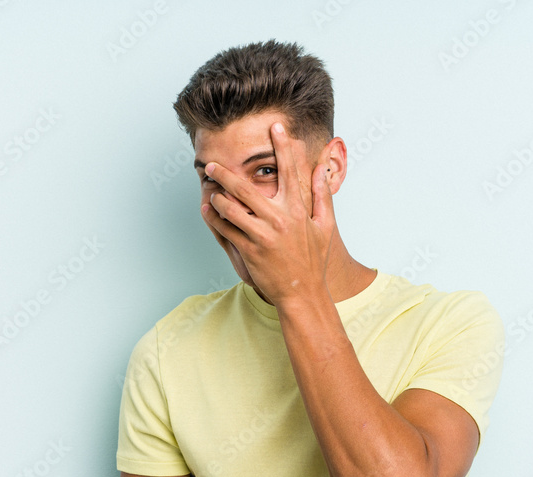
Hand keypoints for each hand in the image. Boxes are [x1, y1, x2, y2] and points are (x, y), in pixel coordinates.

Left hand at [200, 122, 335, 306]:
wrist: (302, 293)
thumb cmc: (314, 260)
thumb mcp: (325, 227)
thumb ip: (322, 196)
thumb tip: (322, 169)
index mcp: (298, 210)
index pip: (290, 170)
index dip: (283, 146)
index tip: (275, 127)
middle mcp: (279, 219)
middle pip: (246, 187)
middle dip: (225, 173)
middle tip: (212, 163)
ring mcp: (262, 235)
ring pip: (231, 208)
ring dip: (216, 196)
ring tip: (209, 188)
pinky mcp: (249, 251)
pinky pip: (226, 230)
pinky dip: (214, 218)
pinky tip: (207, 210)